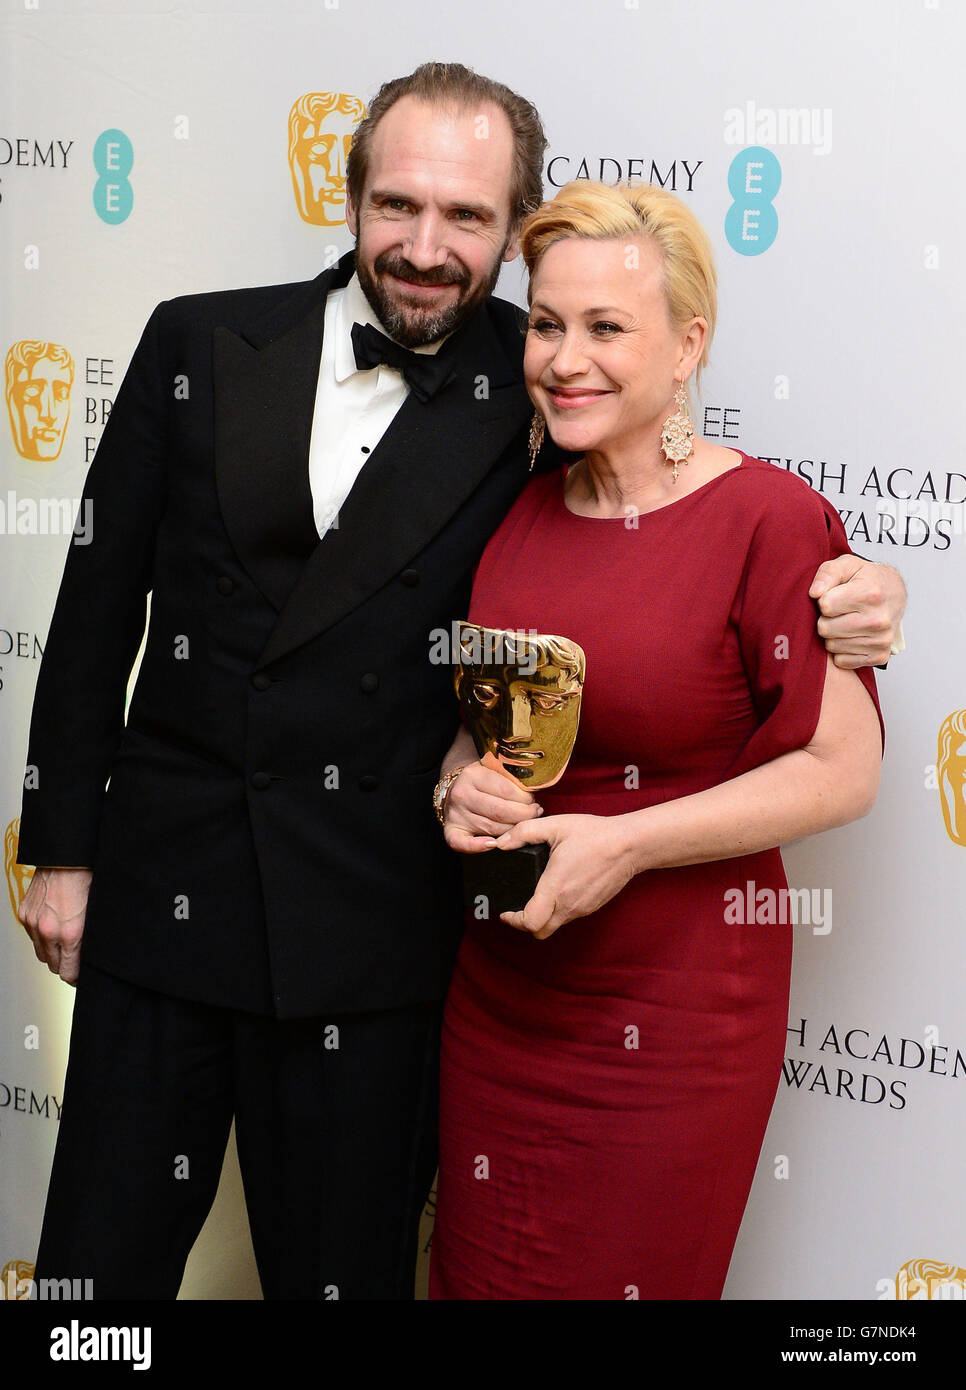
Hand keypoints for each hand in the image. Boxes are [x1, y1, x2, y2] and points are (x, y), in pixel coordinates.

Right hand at [17, 866, 91, 984]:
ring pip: (41, 954)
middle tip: (73, 958)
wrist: (66, 859)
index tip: (80, 975)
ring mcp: (34, 923)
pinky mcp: (25, 914)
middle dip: (64, 965)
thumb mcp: (96, 914)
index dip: (75, 976)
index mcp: (71, 934)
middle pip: (53, 967)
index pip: (68, 973)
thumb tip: (90, 955)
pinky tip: (53, 926)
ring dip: (51, 952)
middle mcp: (49, 932)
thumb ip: (90, 939)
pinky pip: (32, 937)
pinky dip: (41, 936)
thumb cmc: (86, 880)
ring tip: (63, 942)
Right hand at [443, 759, 542, 853]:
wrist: (456, 789)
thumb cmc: (482, 782)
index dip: (526, 799)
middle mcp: (461, 795)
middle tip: (535, 814)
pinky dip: (477, 846)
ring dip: (512, 830)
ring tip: (524, 825)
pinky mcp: (451, 830)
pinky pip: (462, 843)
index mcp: (473, 775)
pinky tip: (493, 844)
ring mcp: (455, 814)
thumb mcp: (495, 770)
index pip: (506, 790)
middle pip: (500, 811)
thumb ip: (512, 778)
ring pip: (491, 828)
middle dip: (524, 815)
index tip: (534, 802)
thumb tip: (535, 792)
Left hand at [494, 813, 635, 939]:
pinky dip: (558, 911)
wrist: (630, 844)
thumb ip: (523, 832)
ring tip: (536, 897)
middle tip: (517, 909)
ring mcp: (583, 908)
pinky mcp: (593, 906)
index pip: (529, 922)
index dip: (513, 920)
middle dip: (524, 924)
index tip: (506, 911)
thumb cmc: (594, 834)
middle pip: (540, 932)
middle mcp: (569, 904)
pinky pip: (570, 917)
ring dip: (542, 917)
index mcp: (555, 888)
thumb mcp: (555, 825)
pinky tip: (557, 892)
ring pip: (555, 925)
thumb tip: (500, 843)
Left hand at [810, 555, 905, 668]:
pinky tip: (852, 636)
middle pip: (825, 628)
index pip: (825, 605)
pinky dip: (842, 650)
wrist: (894, 594)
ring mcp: (881, 640)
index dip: (824, 600)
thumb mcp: (847, 564)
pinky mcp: (879, 656)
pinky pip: (842, 661)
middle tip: (839, 611)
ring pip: (832, 646)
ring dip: (833, 635)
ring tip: (846, 621)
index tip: (835, 596)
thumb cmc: (866, 579)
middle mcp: (878, 619)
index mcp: (870, 593)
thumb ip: (828, 573)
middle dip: (826, 619)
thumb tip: (815, 593)